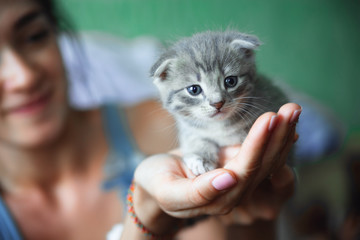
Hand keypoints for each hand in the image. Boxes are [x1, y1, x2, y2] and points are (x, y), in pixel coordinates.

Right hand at [132, 103, 300, 233]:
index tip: (268, 119)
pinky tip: (285, 122)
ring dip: (281, 133)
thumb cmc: (157, 183)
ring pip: (269, 159)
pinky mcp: (239, 168)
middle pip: (264, 164)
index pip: (245, 170)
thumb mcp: (168, 191)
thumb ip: (197, 191)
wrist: (158, 182)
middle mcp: (236, 193)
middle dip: (277, 135)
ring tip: (292, 109)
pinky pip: (262, 153)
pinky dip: (274, 137)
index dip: (257, 144)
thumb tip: (230, 178)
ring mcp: (240, 180)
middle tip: (290, 108)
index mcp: (220, 199)